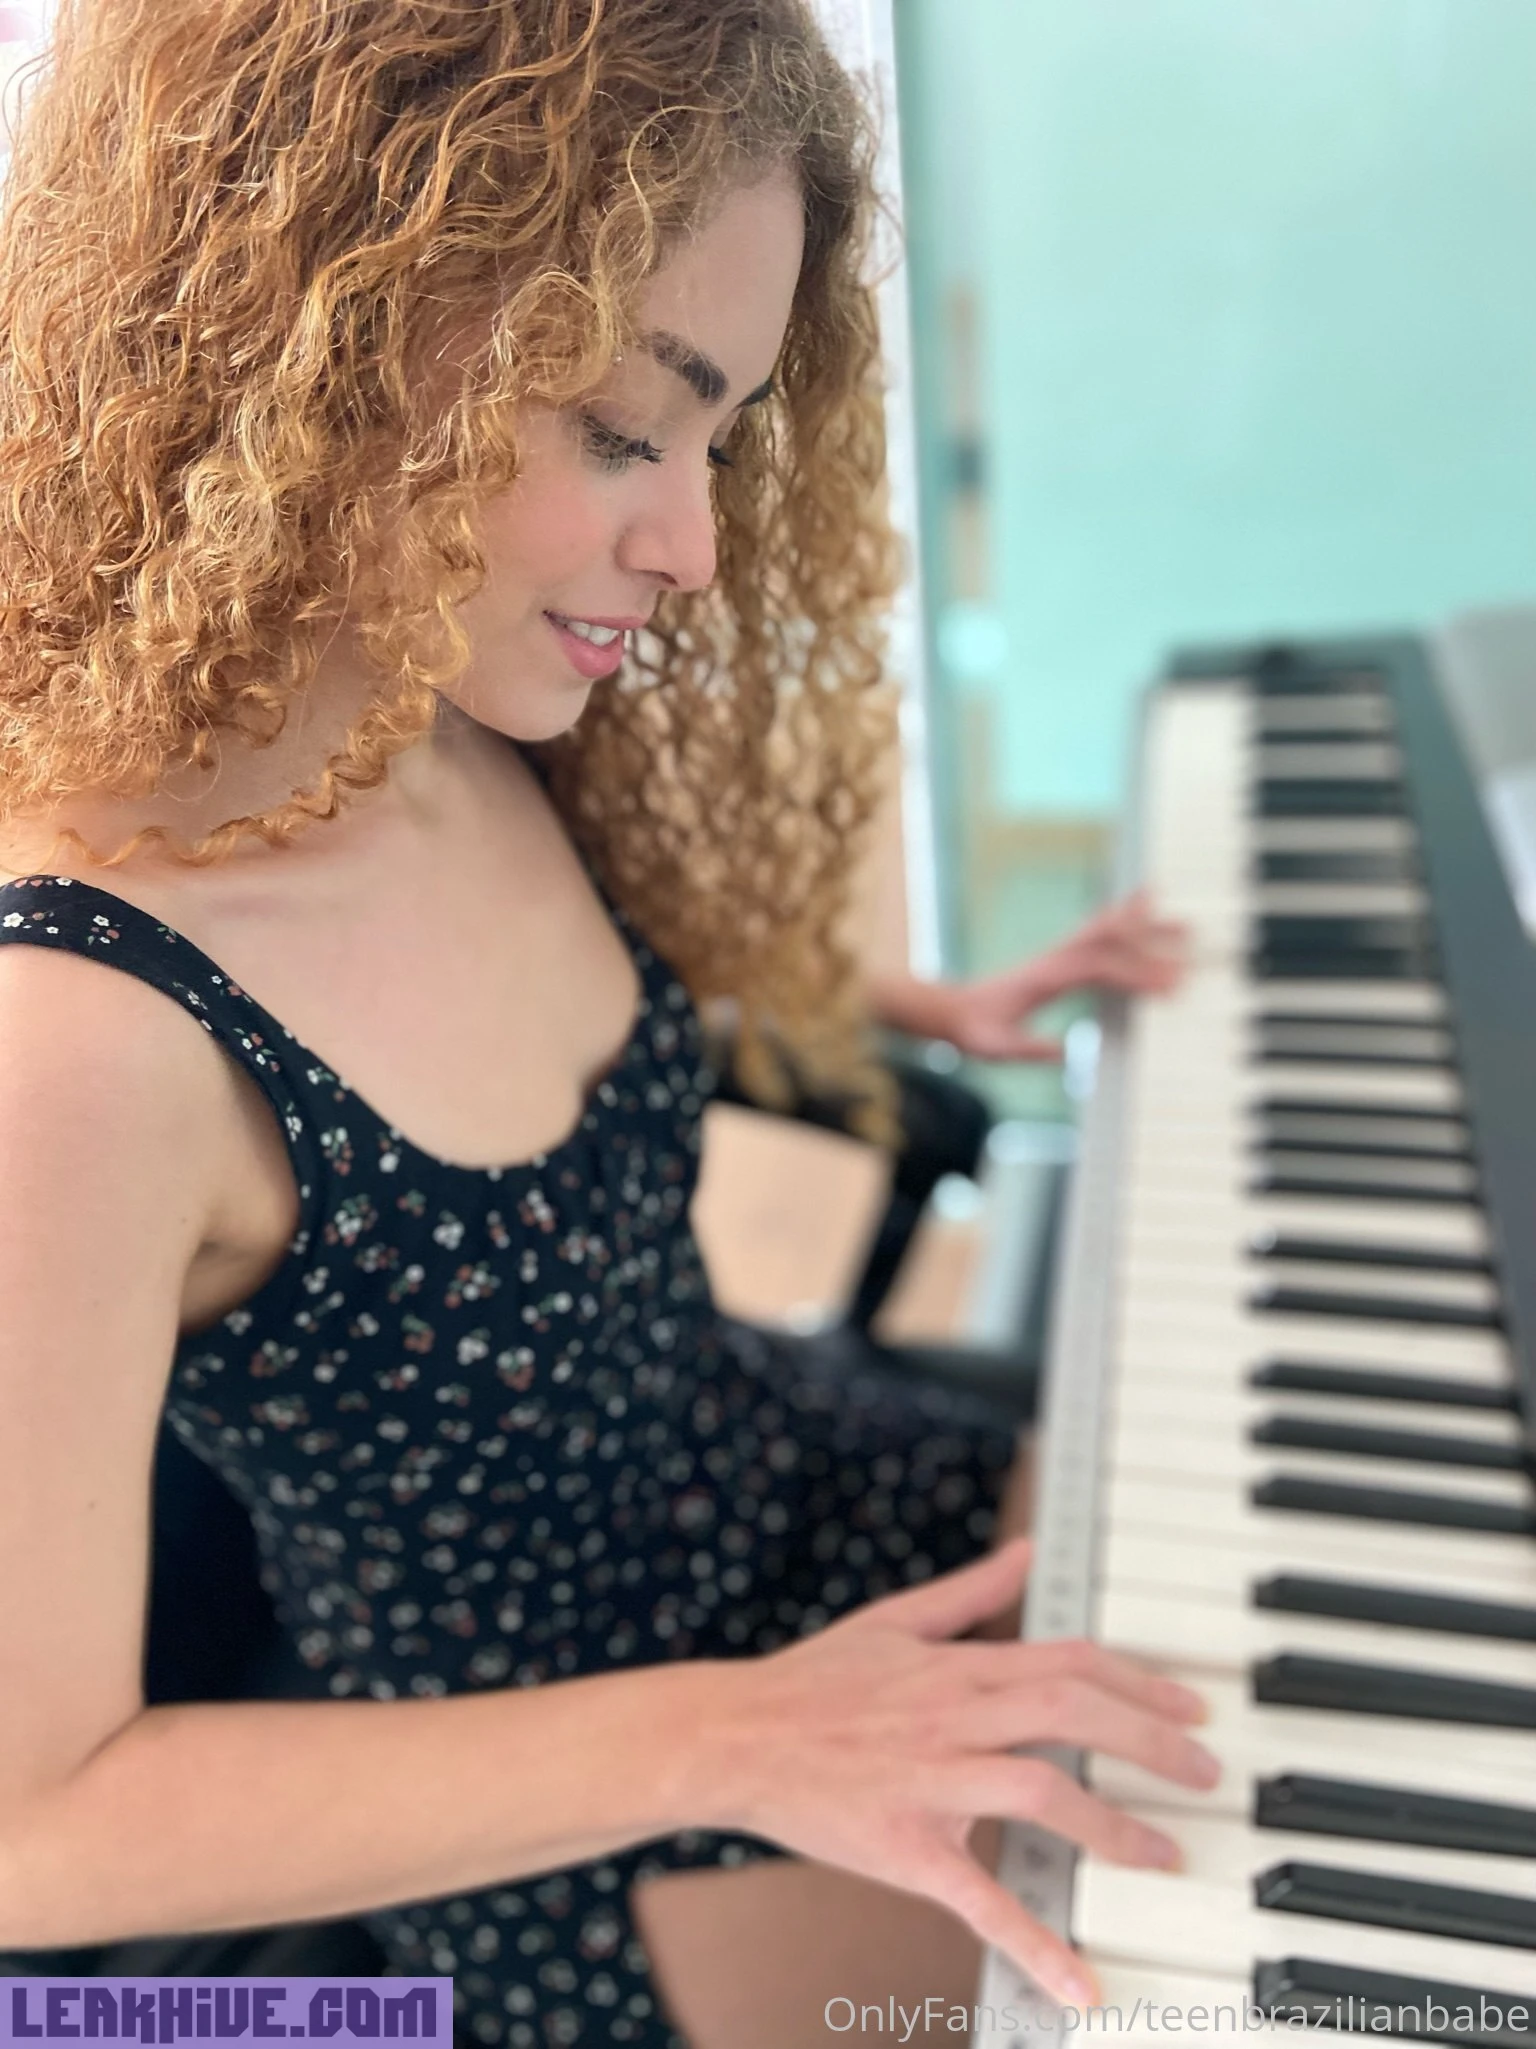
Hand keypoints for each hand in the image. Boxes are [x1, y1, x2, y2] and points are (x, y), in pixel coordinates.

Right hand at [686, 1538, 1216, 2008]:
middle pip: (1072, 1712)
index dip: (1139, 1682)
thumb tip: (1026, 1553)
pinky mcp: (906, 1846)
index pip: (1069, 1661)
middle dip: (1151, 1740)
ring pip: (1041, 1789)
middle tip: (1205, 1772)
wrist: (732, 1736)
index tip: (1188, 1707)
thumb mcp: (893, 1621)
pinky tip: (1078, 1980)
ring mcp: (931, 1781)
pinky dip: (1033, 1940)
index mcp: (955, 1667)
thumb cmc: (811, 1683)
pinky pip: (978, 1896)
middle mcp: (952, 1716)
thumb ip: (969, 1594)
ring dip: (1114, 1826)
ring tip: (1165, 1855)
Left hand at [924, 889, 1186, 1060]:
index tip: (1170, 984)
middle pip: (1109, 941)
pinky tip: (1143, 906)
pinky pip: (1095, 933)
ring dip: (1143, 923)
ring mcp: (1058, 955)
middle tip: (1191, 938)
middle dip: (1150, 939)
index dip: (1136, 974)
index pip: (1100, 970)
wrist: (952, 1012)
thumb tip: (1068, 1053)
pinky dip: (1121, 918)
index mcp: (1046, 980)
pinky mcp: (1059, 958)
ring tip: (1182, 920)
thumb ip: (1030, 1049)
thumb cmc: (976, 1032)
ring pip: (1105, 930)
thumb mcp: (997, 1048)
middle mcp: (1055, 960)